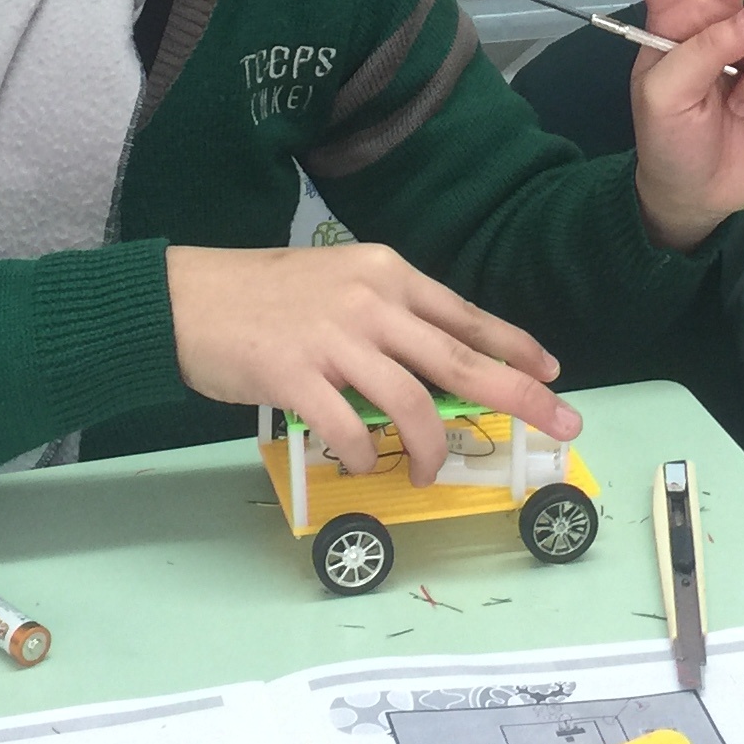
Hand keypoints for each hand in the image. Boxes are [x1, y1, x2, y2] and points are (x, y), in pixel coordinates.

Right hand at [164, 241, 578, 482]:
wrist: (183, 299)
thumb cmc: (259, 297)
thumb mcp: (336, 286)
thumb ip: (385, 320)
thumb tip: (435, 370)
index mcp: (385, 273)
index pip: (465, 314)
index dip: (514, 346)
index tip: (550, 373)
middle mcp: (370, 300)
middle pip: (461, 357)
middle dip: (520, 395)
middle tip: (561, 423)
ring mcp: (334, 337)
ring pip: (413, 401)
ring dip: (430, 446)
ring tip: (429, 470)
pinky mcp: (296, 374)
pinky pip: (351, 429)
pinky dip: (367, 456)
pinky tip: (364, 465)